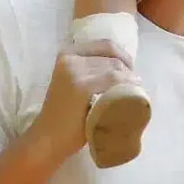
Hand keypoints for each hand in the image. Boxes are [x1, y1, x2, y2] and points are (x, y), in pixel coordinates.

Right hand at [26, 44, 136, 160]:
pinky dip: (127, 85)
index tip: (131, 73)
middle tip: (134, 88)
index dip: (124, 57)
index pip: (107, 45)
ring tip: (133, 94)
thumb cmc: (66, 114)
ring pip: (116, 67)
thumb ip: (93, 70)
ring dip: (130, 80)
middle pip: (112, 57)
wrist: (48, 138)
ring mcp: (74, 72)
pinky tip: (132, 95)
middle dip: (128, 71)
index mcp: (68, 53)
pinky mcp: (81, 87)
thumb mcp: (75, 82)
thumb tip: (126, 67)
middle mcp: (70, 59)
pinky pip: (113, 79)